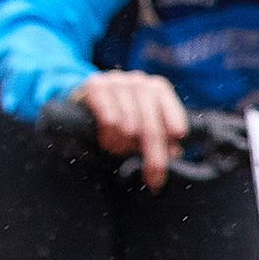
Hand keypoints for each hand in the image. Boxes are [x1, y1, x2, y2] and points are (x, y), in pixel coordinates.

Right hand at [74, 70, 186, 186]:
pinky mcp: (96, 85)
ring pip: (130, 126)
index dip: (172, 144)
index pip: (175, 123)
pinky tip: (105, 137)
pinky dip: (109, 135)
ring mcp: (118, 81)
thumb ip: (163, 140)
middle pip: (153, 128)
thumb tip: (174, 152)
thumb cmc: (122, 116)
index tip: (171, 158)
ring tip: (117, 147)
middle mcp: (140, 81)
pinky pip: (109, 120)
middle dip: (153, 157)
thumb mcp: (145, 128)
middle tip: (152, 178)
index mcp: (159, 89)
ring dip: (123, 145)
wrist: (83, 100)